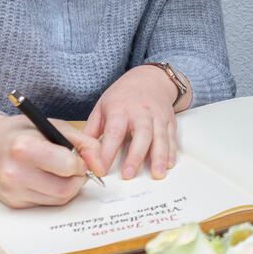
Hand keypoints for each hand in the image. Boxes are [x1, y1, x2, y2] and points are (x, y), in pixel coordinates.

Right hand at [0, 114, 105, 207]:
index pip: (68, 166)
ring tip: (60, 171)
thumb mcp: (52, 125)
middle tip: (74, 167)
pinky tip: (46, 178)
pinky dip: (54, 193)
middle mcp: (16, 173)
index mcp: (25, 148)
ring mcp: (13, 191)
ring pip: (59, 199)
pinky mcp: (14, 204)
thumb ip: (83, 142)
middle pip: (66, 188)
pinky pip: (47, 204)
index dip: (81, 163)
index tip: (79, 157)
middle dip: (78, 178)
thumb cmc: (21, 132)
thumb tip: (101, 165)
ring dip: (68, 187)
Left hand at [84, 64, 181, 179]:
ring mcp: (157, 116)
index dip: (108, 151)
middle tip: (128, 175)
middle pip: (141, 134)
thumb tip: (81, 154)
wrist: (149, 78)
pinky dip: (171, 151)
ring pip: (160, 136)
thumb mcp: (102, 107)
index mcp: (120, 109)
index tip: (102, 169)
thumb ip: (92, 131)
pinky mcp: (169, 120)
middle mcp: (141, 112)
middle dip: (135, 156)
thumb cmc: (122, 96)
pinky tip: (168, 164)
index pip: (114, 132)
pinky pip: (171, 136)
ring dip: (159, 156)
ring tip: (157, 174)